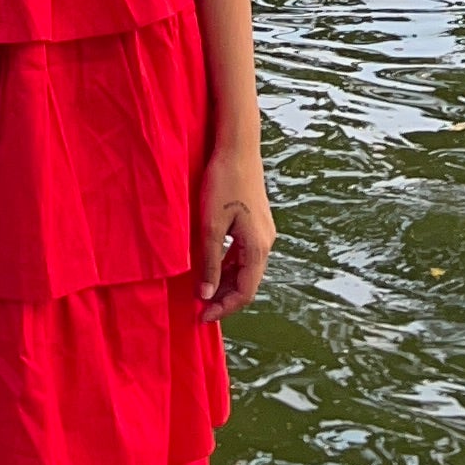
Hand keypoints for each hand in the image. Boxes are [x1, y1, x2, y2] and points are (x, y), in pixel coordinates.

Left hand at [194, 141, 273, 320]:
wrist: (238, 147)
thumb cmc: (222, 183)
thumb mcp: (211, 225)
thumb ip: (209, 262)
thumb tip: (206, 295)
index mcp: (257, 247)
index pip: (245, 292)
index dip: (224, 308)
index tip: (201, 317)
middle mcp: (265, 243)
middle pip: (247, 283)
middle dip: (224, 298)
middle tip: (199, 307)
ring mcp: (263, 231)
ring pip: (245, 268)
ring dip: (225, 282)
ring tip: (201, 290)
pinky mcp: (256, 222)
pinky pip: (244, 253)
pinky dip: (228, 265)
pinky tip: (211, 265)